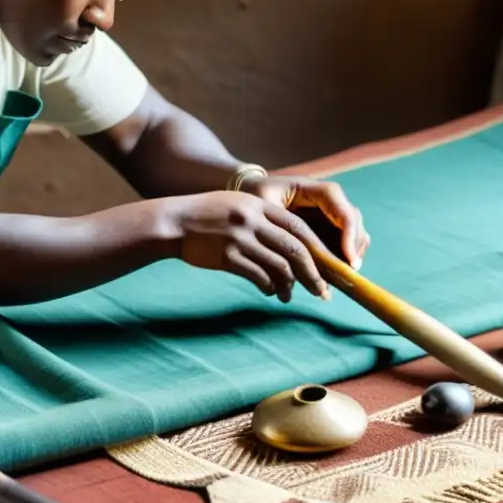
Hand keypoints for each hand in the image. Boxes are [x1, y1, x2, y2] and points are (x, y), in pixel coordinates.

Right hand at [163, 191, 331, 302]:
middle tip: (322, 291)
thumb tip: (292, 250)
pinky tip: (270, 292)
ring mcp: (240, 238)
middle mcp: (253, 220)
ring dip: (290, 285)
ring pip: (280, 266)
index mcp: (259, 205)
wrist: (174, 222)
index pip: (299, 227)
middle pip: (296, 249)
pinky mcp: (227, 256)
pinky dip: (269, 286)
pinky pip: (258, 276)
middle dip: (313, 273)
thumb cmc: (207, 217)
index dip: (318, 249)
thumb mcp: (238, 207)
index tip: (329, 266)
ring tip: (289, 296)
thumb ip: (264, 221)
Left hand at [244, 175, 369, 270]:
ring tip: (339, 279)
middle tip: (347, 275)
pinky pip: (343, 243)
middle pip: (353, 222)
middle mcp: (328, 200)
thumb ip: (279, 231)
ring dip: (350, 256)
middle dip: (353, 249)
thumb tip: (292, 269)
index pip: (342, 209)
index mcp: (314, 190)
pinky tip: (331, 277)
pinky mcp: (327, 226)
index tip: (349, 261)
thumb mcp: (264, 208)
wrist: (253, 191)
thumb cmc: (257, 196)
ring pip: (353, 233)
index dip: (350, 234)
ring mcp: (330, 213)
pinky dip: (341, 259)